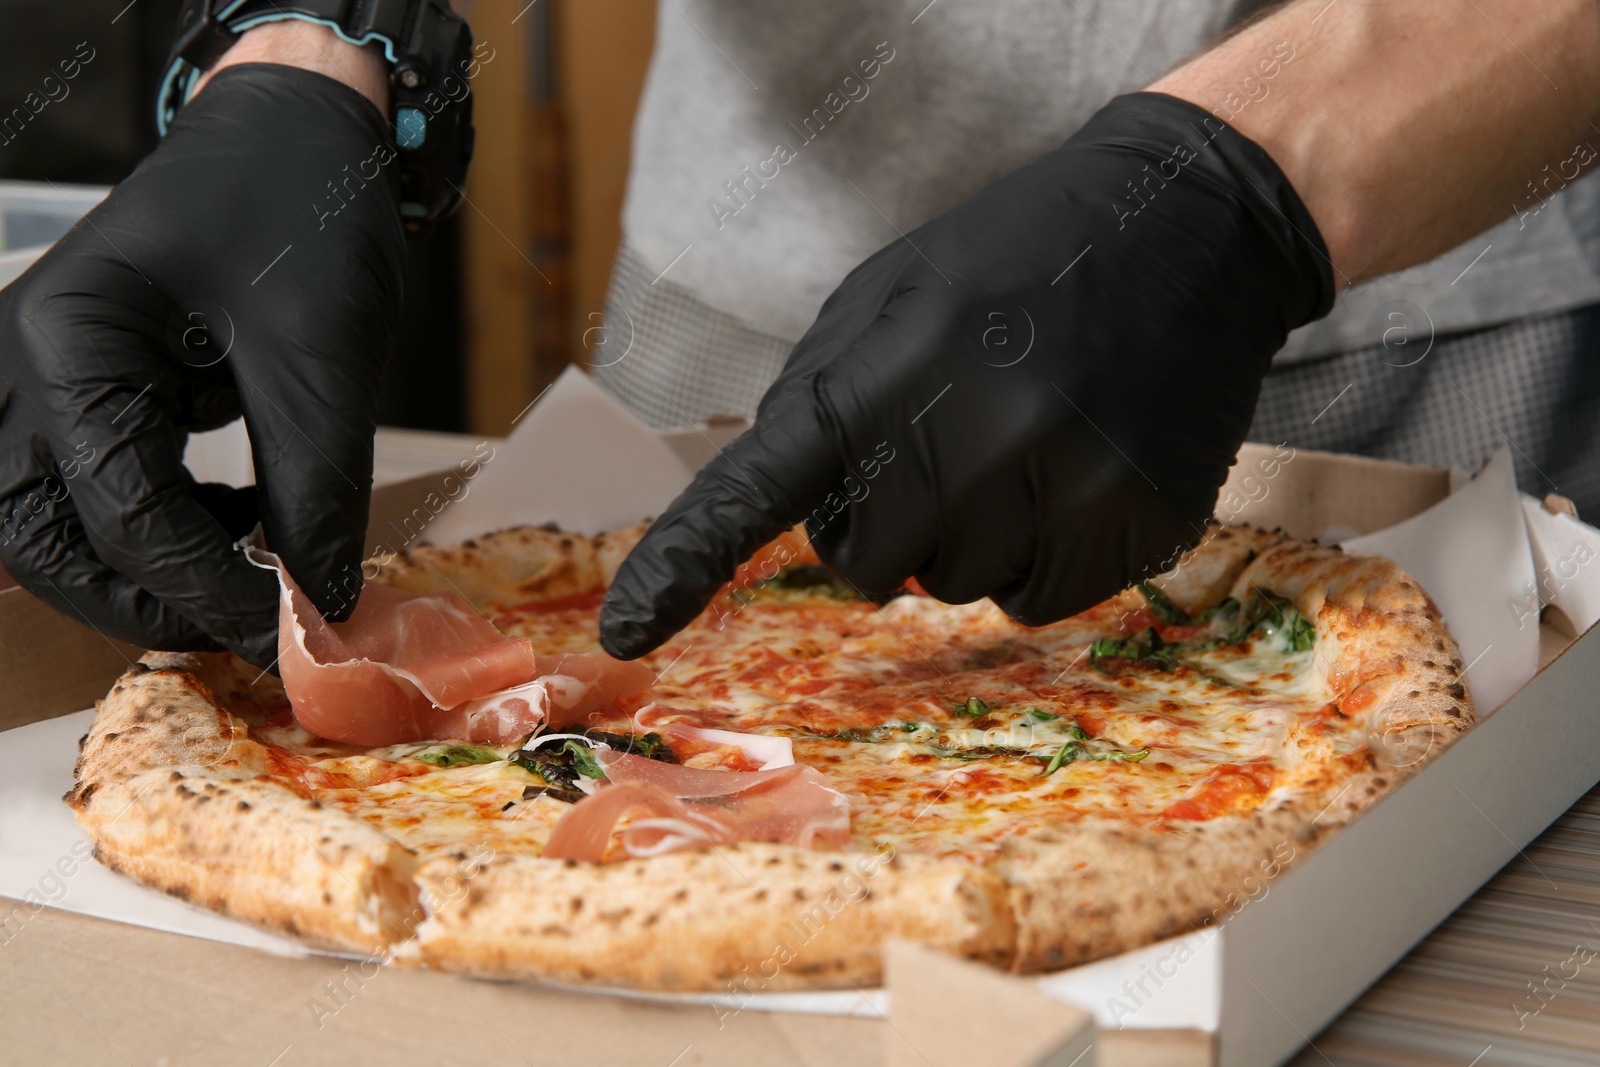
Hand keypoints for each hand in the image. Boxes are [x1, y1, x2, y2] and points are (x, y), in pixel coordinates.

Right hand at [0, 63, 404, 668]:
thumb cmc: (301, 210)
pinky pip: (91, 483)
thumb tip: (320, 605)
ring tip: (242, 569)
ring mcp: (47, 373)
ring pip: (50, 522)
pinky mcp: (90, 381)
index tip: (294, 634)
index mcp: (72, 347)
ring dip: (136, 569)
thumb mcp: (320, 355)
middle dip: (142, 596)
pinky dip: (156, 522)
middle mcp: (29, 365)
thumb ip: (314, 488)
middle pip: (42, 539)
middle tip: (248, 622)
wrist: (298, 129)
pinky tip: (239, 518)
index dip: (209, 592)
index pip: (122, 517)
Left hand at [600, 92, 1333, 658]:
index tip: (627, 631)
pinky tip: (1072, 470)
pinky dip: (1040, 556)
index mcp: (882, 366)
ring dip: (973, 535)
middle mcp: (965, 430)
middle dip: (889, 523)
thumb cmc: (1012, 262)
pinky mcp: (1133, 518)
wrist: (1185, 223)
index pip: (759, 486)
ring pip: (958, 588)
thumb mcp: (889, 293)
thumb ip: (823, 397)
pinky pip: (1037, 602)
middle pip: (869, 566)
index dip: (686, 562)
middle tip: (946, 440)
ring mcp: (1057, 479)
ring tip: (1026, 437)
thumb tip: (791, 513)